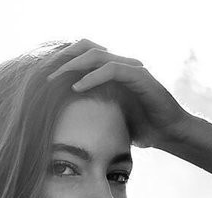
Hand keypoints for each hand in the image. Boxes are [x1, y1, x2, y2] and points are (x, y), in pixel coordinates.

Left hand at [47, 38, 191, 149]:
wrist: (169, 132)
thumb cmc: (141, 130)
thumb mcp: (109, 121)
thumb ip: (92, 114)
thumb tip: (63, 126)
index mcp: (111, 74)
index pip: (82, 59)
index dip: (62, 65)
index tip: (42, 81)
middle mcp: (119, 66)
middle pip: (85, 51)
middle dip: (63, 61)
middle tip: (43, 76)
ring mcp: (130, 69)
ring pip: (96, 56)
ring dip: (73, 66)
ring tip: (55, 79)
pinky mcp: (139, 76)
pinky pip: (111, 70)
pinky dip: (92, 77)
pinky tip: (77, 88)